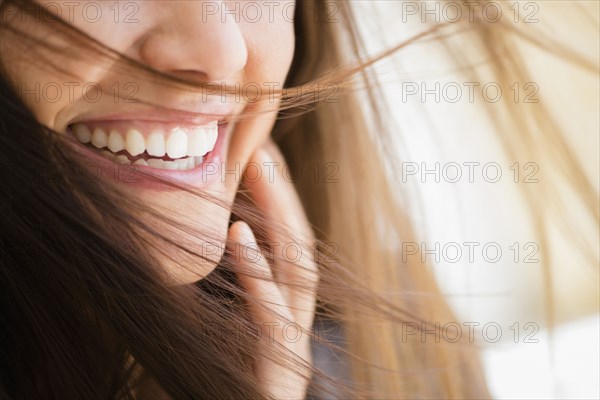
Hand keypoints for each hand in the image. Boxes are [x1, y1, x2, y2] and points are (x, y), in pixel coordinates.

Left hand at [226, 140, 318, 398]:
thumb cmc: (206, 377)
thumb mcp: (211, 319)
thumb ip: (213, 280)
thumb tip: (202, 225)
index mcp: (278, 307)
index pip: (287, 240)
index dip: (278, 193)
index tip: (257, 146)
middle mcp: (292, 320)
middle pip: (299, 244)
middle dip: (283, 192)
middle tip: (261, 140)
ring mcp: (289, 346)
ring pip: (298, 271)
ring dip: (280, 215)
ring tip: (259, 166)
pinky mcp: (279, 371)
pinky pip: (273, 319)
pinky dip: (257, 273)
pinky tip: (237, 235)